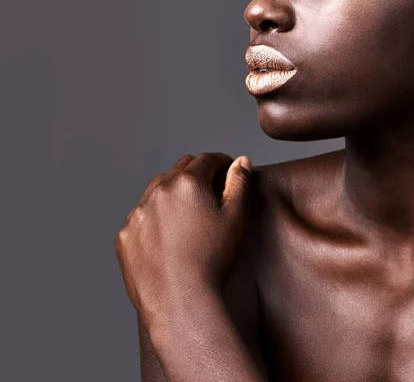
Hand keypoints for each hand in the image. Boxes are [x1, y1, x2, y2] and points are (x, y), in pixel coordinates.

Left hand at [115, 152, 252, 331]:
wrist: (180, 301)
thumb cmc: (214, 260)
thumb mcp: (237, 218)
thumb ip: (240, 183)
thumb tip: (240, 161)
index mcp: (187, 182)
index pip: (207, 159)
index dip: (222, 162)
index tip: (228, 170)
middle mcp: (158, 190)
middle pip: (180, 168)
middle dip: (197, 172)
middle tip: (210, 189)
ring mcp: (138, 213)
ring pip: (157, 189)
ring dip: (172, 192)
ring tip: (187, 212)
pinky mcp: (126, 235)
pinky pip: (141, 217)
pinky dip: (154, 218)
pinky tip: (167, 236)